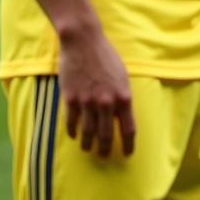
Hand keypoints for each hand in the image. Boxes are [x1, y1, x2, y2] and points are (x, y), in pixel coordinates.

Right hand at [57, 25, 134, 157]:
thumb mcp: (122, 76)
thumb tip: (121, 116)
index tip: (128, 154)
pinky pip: (71, 121)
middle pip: (107, 135)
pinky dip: (72, 131)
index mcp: (123, 97)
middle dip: (106, 149)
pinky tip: (73, 136)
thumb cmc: (106, 57)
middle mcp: (106, 102)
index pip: (129, 129)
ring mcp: (87, 101)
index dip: (128, 144)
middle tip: (104, 157)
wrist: (84, 42)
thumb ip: (121, 97)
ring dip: (88, 144)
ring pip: (88, 132)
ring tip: (88, 150)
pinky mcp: (71, 98)